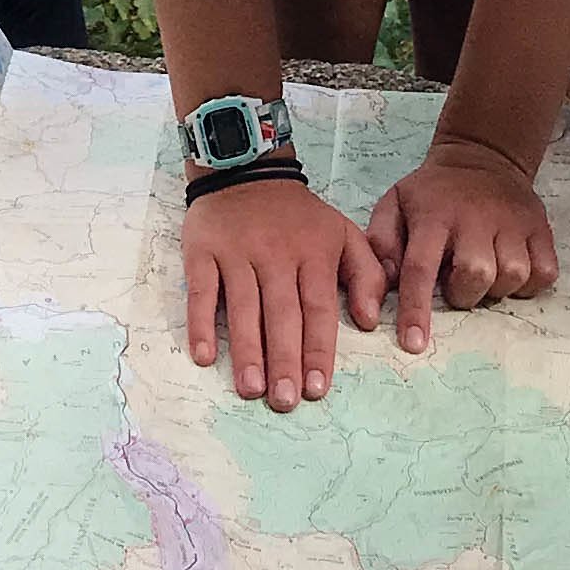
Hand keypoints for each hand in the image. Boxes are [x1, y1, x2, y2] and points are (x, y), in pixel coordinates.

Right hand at [183, 174, 384, 412]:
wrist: (246, 167)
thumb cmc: (298, 215)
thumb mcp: (342, 232)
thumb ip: (366, 274)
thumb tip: (369, 321)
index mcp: (313, 252)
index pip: (317, 308)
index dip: (317, 349)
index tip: (318, 388)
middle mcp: (276, 253)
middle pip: (281, 313)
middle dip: (284, 360)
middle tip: (285, 401)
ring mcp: (236, 252)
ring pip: (242, 306)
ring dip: (246, 350)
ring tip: (251, 389)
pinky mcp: (203, 250)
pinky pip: (200, 290)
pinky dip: (200, 322)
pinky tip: (204, 356)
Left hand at [364, 131, 558, 352]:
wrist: (482, 157)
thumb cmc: (432, 194)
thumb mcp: (394, 204)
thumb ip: (381, 242)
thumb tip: (383, 284)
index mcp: (434, 215)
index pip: (421, 267)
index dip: (417, 309)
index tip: (414, 345)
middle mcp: (475, 218)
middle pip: (476, 274)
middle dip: (464, 294)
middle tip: (456, 284)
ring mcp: (513, 222)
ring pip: (513, 275)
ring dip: (497, 289)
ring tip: (484, 274)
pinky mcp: (540, 227)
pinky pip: (544, 273)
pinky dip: (529, 284)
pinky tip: (509, 270)